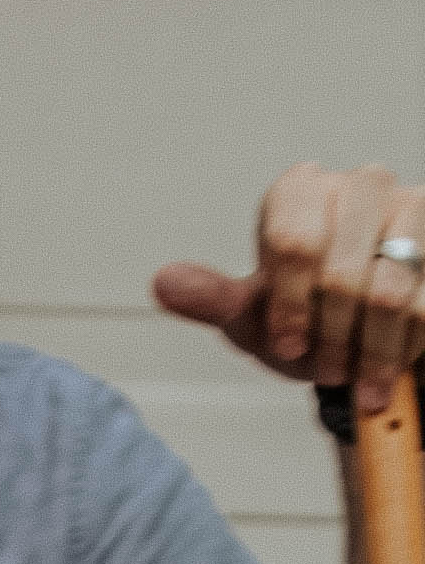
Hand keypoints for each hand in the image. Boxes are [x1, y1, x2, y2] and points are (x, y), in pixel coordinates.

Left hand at [155, 161, 424, 402]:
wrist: (368, 335)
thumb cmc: (307, 320)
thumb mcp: (254, 317)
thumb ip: (214, 299)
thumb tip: (163, 282)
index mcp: (299, 193)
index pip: (293, 240)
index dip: (290, 305)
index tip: (287, 345)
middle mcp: (357, 185)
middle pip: (341, 273)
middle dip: (331, 338)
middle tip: (328, 369)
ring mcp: (409, 204)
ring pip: (388, 290)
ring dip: (371, 350)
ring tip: (361, 378)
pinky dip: (406, 346)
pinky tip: (391, 366)